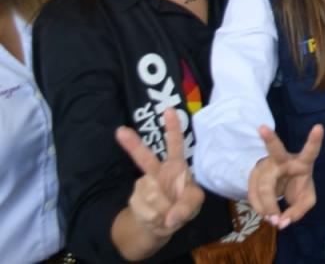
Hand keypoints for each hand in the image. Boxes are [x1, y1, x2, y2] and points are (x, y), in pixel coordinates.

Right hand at [115, 108, 204, 239]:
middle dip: (132, 144)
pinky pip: (145, 209)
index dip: (173, 127)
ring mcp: (144, 184)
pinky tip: (157, 218)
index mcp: (175, 166)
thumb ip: (186, 207)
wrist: (162, 225)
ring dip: (162, 208)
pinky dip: (154, 218)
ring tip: (167, 213)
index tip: (169, 110)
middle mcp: (157, 171)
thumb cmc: (182, 205)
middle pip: (144, 157)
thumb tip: (170, 216)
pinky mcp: (135, 199)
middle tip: (120, 131)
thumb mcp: (193, 204)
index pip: (175, 144)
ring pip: (150, 193)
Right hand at [247, 124, 322, 228]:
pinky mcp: (254, 173)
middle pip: (275, 150)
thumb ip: (298, 211)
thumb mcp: (305, 199)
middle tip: (262, 128)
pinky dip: (259, 208)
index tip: (319, 126)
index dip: (314, 140)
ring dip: (266, 207)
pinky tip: (265, 213)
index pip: (310, 151)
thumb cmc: (298, 185)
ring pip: (263, 186)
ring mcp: (266, 164)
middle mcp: (283, 159)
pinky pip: (252, 194)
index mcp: (303, 162)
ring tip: (273, 219)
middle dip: (270, 138)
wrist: (282, 183)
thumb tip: (281, 222)